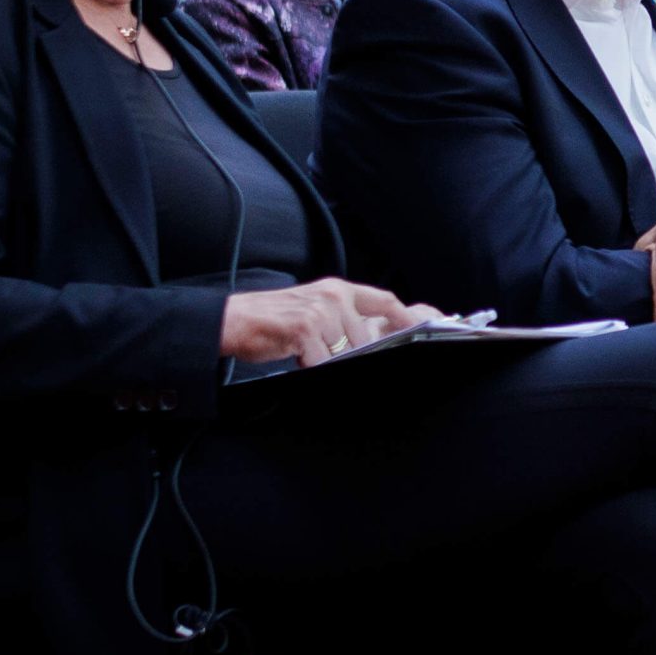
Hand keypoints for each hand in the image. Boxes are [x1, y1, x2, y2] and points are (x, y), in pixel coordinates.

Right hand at [219, 279, 436, 366]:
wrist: (235, 320)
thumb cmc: (274, 319)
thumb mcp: (316, 308)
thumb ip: (344, 317)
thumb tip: (370, 338)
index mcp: (339, 290)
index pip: (384, 300)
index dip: (405, 316)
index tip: (420, 328)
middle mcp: (334, 296)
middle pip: (366, 337)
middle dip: (352, 353)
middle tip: (325, 353)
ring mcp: (321, 312)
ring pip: (345, 351)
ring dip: (326, 359)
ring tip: (305, 350)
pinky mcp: (306, 329)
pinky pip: (323, 360)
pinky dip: (312, 364)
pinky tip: (297, 355)